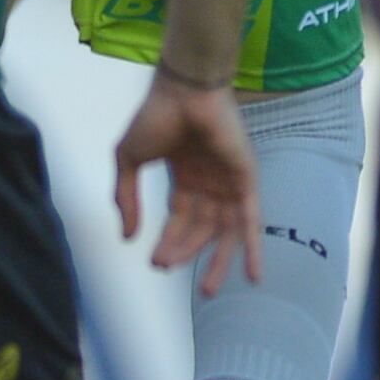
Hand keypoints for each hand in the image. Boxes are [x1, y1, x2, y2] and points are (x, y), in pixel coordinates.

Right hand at [110, 74, 262, 295]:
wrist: (184, 90)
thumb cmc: (156, 116)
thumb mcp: (128, 159)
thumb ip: (125, 198)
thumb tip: (127, 237)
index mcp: (185, 176)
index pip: (179, 218)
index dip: (168, 240)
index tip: (155, 262)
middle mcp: (208, 182)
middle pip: (201, 229)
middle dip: (185, 252)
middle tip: (168, 269)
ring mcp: (228, 182)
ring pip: (225, 231)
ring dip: (218, 261)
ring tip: (210, 290)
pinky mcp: (245, 181)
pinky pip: (251, 221)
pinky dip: (253, 248)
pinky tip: (253, 275)